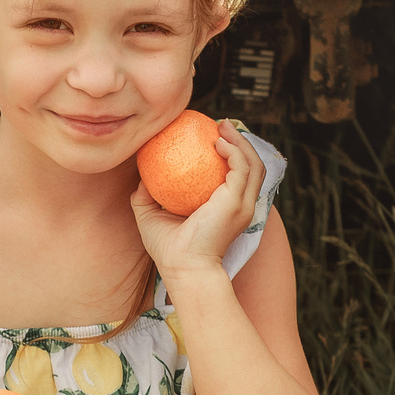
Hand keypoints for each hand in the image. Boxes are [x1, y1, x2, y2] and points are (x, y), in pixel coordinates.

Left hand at [131, 119, 262, 282]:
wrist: (183, 269)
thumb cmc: (169, 250)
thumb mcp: (151, 216)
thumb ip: (146, 196)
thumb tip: (140, 176)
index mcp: (226, 208)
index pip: (238, 176)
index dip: (231, 154)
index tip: (212, 137)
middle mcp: (240, 205)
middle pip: (252, 165)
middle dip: (241, 142)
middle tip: (220, 126)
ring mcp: (242, 204)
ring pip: (253, 164)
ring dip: (241, 142)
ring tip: (222, 127)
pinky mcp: (237, 203)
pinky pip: (241, 168)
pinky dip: (233, 152)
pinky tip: (217, 143)